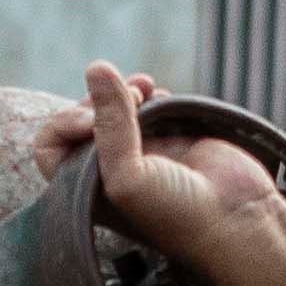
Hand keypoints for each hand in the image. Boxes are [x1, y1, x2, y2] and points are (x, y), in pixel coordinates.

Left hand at [41, 59, 285, 281]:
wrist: (235, 219)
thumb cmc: (174, 213)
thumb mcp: (127, 174)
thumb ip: (109, 121)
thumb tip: (97, 66)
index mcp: (85, 188)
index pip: (50, 146)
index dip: (63, 124)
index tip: (89, 122)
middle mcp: (109, 169)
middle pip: (82, 119)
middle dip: (97, 101)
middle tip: (128, 100)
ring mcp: (141, 152)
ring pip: (116, 107)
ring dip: (124, 90)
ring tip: (143, 88)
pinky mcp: (172, 136)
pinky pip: (150, 104)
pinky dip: (152, 94)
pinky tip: (160, 95)